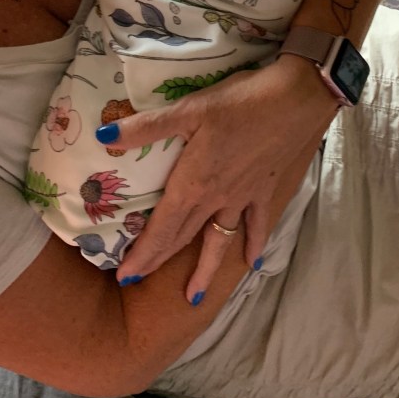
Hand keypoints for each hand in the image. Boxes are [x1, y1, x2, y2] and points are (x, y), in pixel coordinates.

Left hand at [106, 54, 338, 299]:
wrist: (294, 101)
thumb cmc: (238, 103)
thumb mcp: (188, 109)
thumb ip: (147, 127)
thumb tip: (104, 136)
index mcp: (193, 184)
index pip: (161, 228)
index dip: (142, 254)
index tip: (125, 277)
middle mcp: (216, 198)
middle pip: (183, 237)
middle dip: (159, 261)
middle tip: (138, 282)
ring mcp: (243, 197)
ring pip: (219, 240)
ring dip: (205, 269)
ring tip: (194, 297)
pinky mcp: (265, 189)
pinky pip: (258, 224)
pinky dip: (254, 243)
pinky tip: (253, 262)